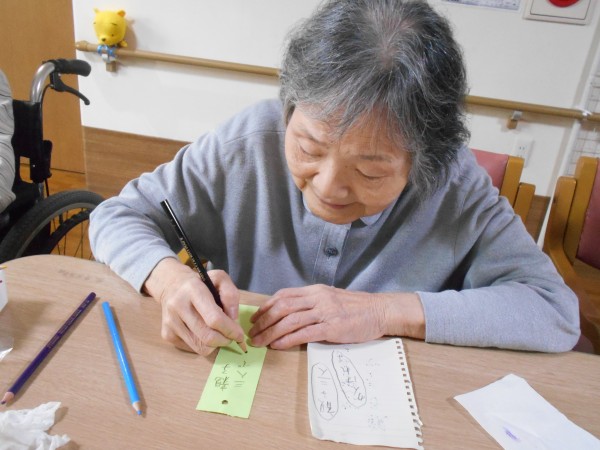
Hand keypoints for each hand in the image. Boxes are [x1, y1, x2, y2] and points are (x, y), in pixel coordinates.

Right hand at [143, 257, 244, 355]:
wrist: (171, 286)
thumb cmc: (201, 283)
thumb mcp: (219, 279)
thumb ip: (230, 295)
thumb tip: (233, 320)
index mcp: (193, 290)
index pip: (214, 318)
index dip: (230, 330)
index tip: (239, 334)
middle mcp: (178, 306)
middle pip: (208, 337)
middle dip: (225, 340)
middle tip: (231, 336)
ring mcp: (170, 322)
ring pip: (200, 347)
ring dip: (215, 344)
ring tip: (218, 332)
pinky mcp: (167, 334)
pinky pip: (192, 349)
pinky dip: (203, 344)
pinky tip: (202, 331)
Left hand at [248, 284, 384, 348]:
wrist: (380, 311)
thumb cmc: (356, 307)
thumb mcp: (331, 298)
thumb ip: (312, 304)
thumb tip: (290, 314)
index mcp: (315, 291)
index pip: (283, 295)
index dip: (266, 307)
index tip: (256, 319)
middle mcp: (317, 298)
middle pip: (282, 307)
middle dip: (264, 321)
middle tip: (252, 333)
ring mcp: (325, 312)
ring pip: (290, 320)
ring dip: (271, 332)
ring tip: (260, 342)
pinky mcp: (332, 327)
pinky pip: (304, 333)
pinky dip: (288, 339)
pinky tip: (278, 345)